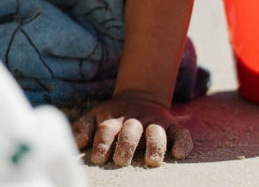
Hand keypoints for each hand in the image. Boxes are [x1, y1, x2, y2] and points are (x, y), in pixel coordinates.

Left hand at [70, 91, 192, 167]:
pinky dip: (182, 143)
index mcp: (115, 118)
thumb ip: (84, 127)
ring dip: (154, 145)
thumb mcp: (96, 116)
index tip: (98, 157)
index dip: (102, 142)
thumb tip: (76, 142)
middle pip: (131, 130)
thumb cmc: (114, 116)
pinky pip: (181, 134)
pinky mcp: (172, 127)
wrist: (140, 96)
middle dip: (126, 145)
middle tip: (120, 160)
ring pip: (156, 132)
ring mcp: (155, 123)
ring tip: (151, 161)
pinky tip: (177, 154)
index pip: (107, 128)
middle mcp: (135, 120)